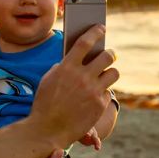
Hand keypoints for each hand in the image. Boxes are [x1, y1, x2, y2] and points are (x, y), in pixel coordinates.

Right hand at [29, 24, 118, 147]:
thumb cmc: (45, 103)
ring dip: (110, 71)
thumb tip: (76, 59)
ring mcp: (93, 91)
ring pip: (113, 73)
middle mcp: (82, 77)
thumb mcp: (49, 79)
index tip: (100, 28)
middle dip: (109, 52)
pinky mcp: (99, 105)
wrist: (48, 130)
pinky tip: (96, 94)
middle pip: (106, 56)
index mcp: (67, 67)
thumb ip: (63, 67)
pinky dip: (102, 91)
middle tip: (109, 52)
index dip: (94, 32)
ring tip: (106, 72)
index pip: (85, 42)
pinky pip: (107, 92)